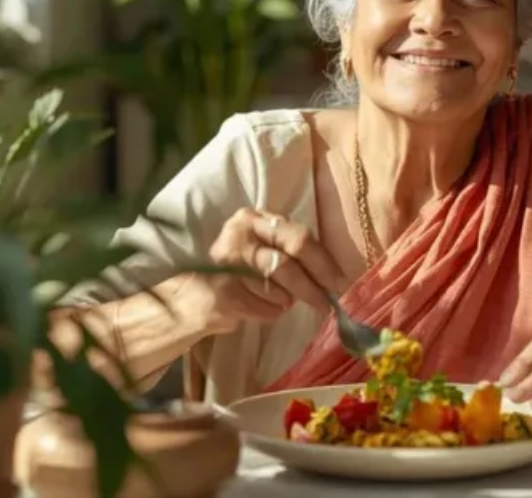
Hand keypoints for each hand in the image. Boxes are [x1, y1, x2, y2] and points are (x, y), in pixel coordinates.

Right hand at [205, 208, 349, 321]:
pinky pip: (267, 309)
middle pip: (290, 260)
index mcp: (253, 219)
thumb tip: (334, 275)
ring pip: (281, 289)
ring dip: (288, 300)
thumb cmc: (235, 272)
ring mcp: (229, 264)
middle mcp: (239, 235)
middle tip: (329, 302)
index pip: (299, 236)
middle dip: (314, 284)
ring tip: (282, 301)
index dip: (323, 261)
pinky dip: (271, 313)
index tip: (341, 281)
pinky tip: (262, 308)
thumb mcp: (260, 249)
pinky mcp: (224, 294)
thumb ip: (289, 250)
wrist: (189, 297)